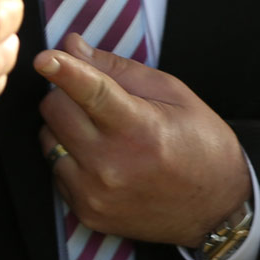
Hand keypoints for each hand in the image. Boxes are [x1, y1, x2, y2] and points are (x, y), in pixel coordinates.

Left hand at [36, 34, 252, 246]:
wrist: (216, 208)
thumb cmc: (200, 143)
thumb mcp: (173, 94)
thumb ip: (119, 70)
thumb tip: (73, 46)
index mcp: (139, 129)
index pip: (91, 92)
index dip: (64, 71)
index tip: (43, 58)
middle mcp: (112, 165)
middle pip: (56, 109)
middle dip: (67, 93)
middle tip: (93, 97)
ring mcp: (96, 193)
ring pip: (48, 139)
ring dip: (65, 126)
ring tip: (100, 131)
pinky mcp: (87, 212)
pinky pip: (55, 169)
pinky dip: (68, 156)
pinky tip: (100, 159)